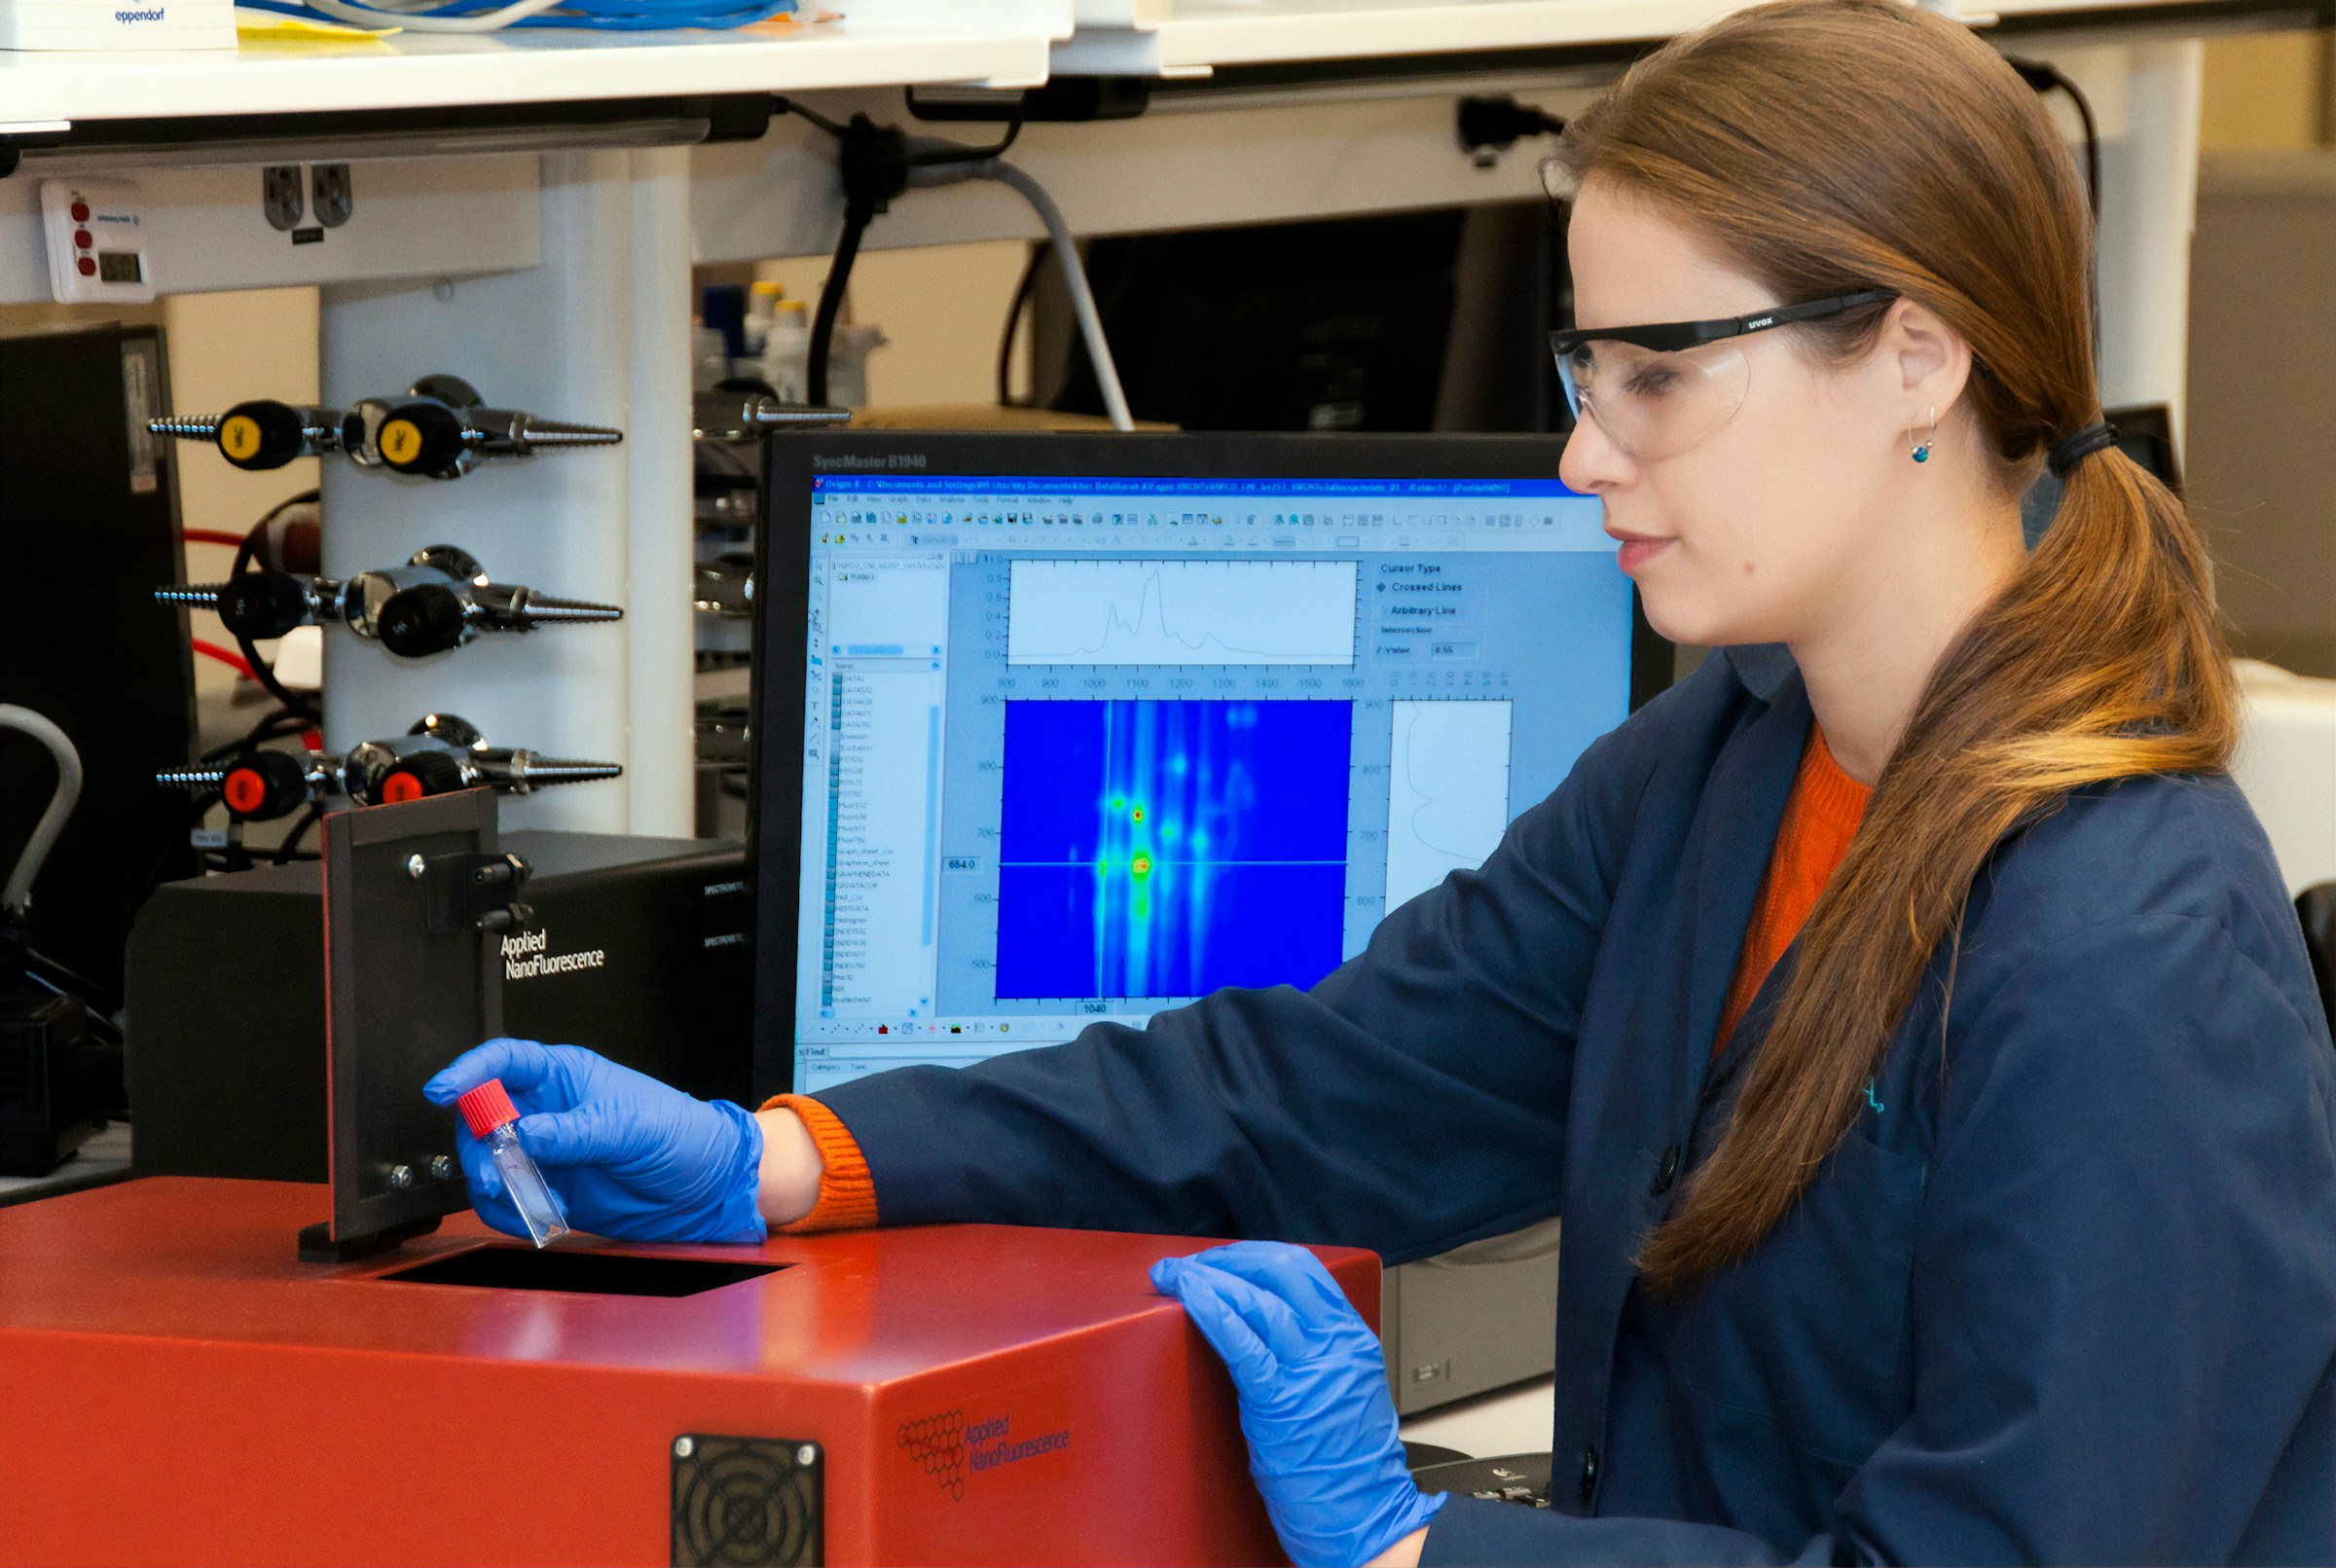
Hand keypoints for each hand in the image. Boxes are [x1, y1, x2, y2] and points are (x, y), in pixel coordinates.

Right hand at [424, 1038, 764, 1244]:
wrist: (705, 1187)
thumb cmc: (680, 1136)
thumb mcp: (630, 1127)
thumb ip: (574, 1132)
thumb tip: (524, 1135)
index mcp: (566, 1076)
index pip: (504, 1061)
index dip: (469, 1071)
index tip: (442, 1090)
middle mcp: (548, 1111)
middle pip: (482, 1118)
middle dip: (479, 1146)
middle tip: (496, 1174)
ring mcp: (546, 1151)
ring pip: (489, 1162)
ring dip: (494, 1185)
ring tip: (526, 1201)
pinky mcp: (551, 1189)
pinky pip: (508, 1200)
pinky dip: (510, 1212)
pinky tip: (536, 1218)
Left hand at [1151, 1242, 1443, 1566]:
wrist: (1367, 1515)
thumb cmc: (1349, 1464)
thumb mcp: (1342, 1388)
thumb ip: (1315, 1352)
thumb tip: (1267, 1325)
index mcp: (1350, 1337)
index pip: (1302, 1269)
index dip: (1254, 1255)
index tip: (1221, 1258)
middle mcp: (1335, 1343)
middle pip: (1278, 1270)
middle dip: (1226, 1259)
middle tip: (1191, 1264)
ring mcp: (1310, 1370)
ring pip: (1256, 1298)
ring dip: (1207, 1278)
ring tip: (1174, 1275)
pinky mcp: (1281, 1400)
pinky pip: (1242, 1342)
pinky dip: (1211, 1311)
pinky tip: (1189, 1296)